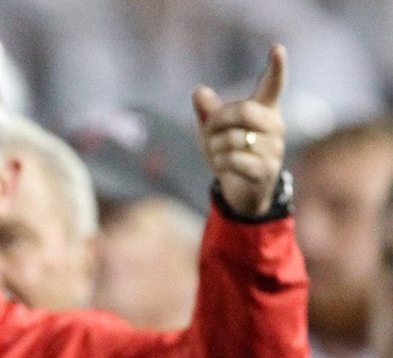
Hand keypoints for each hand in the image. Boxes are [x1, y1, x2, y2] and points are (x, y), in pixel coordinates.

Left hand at [192, 44, 286, 217]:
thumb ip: (208, 112)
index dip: (276, 67)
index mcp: (265, 110)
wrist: (243, 191)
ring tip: (217, 154)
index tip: (277, 48)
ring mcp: (274, 149)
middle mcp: (275, 126)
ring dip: (214, 147)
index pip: (273, 84)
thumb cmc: (230, 153)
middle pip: (244, 111)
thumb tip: (198, 91)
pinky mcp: (266, 170)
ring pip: (233, 139)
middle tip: (208, 130)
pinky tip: (222, 167)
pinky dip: (219, 163)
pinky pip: (233, 160)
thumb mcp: (214, 132)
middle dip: (217, 120)